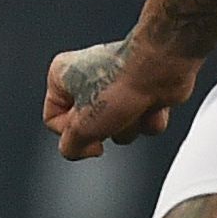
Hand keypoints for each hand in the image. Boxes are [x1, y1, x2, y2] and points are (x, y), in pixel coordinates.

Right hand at [42, 34, 194, 161]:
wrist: (162, 67)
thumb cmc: (123, 82)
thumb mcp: (82, 128)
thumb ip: (70, 147)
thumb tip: (78, 150)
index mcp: (63, 76)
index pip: (54, 121)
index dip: (73, 134)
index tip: (88, 134)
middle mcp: (87, 77)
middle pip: (89, 127)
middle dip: (106, 129)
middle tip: (112, 116)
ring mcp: (116, 85)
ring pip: (118, 128)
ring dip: (129, 127)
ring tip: (133, 107)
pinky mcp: (141, 91)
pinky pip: (141, 123)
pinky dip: (149, 120)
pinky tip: (150, 105)